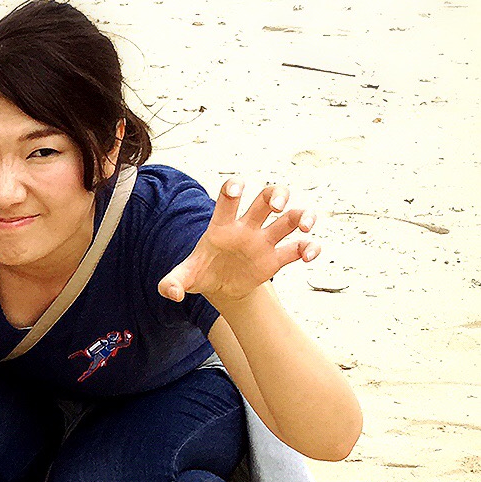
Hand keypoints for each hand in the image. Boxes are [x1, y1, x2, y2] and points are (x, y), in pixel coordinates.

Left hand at [159, 180, 321, 309]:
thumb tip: (170, 292)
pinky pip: (298, 248)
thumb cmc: (202, 273)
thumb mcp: (185, 278)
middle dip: (276, 195)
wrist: (221, 288)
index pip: (228, 199)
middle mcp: (247, 228)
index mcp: (223, 226)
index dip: (233, 189)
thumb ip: (173, 282)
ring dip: (302, 216)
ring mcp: (264, 241)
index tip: (236, 190)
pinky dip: (309, 248)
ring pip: (289, 218)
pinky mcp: (276, 258)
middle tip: (277, 206)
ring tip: (304, 227)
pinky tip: (309, 256)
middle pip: (267, 198)